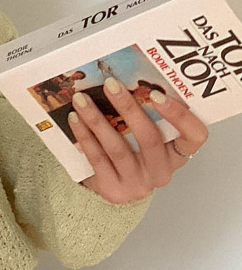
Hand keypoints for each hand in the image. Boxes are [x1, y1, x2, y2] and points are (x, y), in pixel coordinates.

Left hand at [69, 79, 209, 201]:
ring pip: (117, 148)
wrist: (115, 187)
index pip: (194, 136)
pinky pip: (97, 159)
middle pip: (149, 138)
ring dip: (97, 119)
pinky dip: (85, 136)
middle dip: (128, 108)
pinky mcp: (114, 191)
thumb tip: (127, 79)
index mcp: (178, 155)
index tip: (157, 95)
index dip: (179, 115)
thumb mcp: (149, 138)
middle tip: (111, 84)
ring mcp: (138, 185)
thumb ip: (149, 117)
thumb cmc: (135, 155)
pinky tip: (75, 119)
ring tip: (82, 99)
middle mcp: (162, 172)